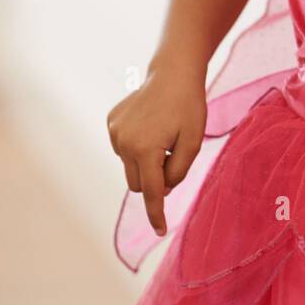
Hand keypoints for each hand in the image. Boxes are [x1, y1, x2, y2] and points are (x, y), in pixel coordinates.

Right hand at [106, 61, 207, 236]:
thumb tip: (161, 189)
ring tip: (162, 136)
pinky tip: (149, 127)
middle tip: (174, 156)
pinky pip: (124, 149)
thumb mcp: (193, 142)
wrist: (173, 74)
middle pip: (138, 182)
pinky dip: (137, 147)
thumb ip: (178, 171)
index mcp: (146, 149)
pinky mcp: (111, 123)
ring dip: (146, 162)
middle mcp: (124, 143)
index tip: (160, 231)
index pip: (151, 192)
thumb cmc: (188, 107)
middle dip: (155, 180)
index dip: (157, 213)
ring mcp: (115, 132)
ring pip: (130, 167)